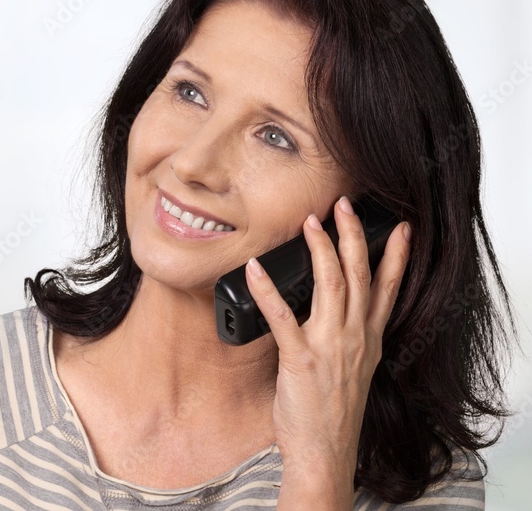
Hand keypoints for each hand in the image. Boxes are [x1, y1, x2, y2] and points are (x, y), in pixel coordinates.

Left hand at [245, 195, 411, 501]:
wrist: (325, 452)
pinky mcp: (301, 359)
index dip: (395, 256)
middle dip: (353, 235)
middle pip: (360, 275)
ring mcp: (330, 346)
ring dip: (321, 250)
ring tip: (310, 221)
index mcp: (368, 339)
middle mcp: (355, 337)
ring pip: (331, 285)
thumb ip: (349, 337)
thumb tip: (332, 310)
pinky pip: (282, 317)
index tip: (400, 226)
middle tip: (343, 204)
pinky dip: (267, 290)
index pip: (387, 289)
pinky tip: (255, 269)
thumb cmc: (332, 412)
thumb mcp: (354, 369)